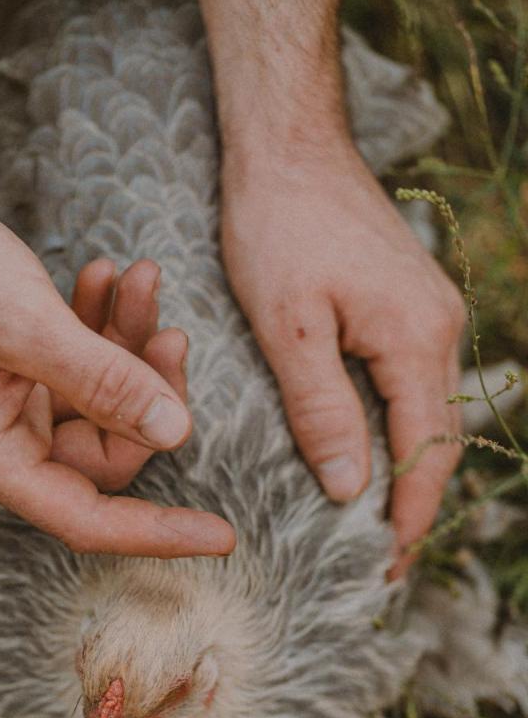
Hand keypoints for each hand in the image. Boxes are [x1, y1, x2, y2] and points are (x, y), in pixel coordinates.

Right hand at [0, 171, 234, 556]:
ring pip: (101, 403)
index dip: (157, 532)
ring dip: (129, 346)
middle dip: (147, 390)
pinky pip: (82, 367)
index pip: (87, 519)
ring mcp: (10, 407)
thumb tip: (177, 433)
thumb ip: (105, 384)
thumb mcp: (30, 328)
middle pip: (105, 450)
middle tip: (171, 331)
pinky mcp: (20, 371)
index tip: (223, 536)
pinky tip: (105, 278)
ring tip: (142, 280)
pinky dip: (101, 327)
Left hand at [221, 141, 464, 574]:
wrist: (288, 147)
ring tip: (375, 526)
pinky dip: (399, 432)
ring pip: (427, 415)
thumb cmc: (278, 228)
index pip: (424, 454)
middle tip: (380, 565)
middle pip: (437, 441)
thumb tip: (352, 487)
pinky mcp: (407, 304)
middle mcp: (438, 330)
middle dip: (412, 505)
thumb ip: (322, 409)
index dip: (407, 516)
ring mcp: (428, 314)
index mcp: (415, 340)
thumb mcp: (288, 328)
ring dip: (407, 471)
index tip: (385, 569)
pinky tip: (372, 456)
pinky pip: (413, 386)